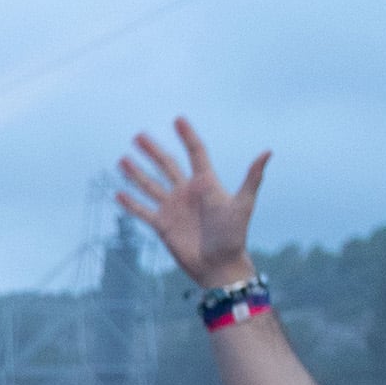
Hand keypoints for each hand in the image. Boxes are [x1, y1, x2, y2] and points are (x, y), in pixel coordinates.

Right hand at [115, 119, 267, 292]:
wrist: (220, 265)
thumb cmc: (234, 235)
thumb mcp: (243, 204)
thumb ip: (252, 178)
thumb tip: (267, 152)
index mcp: (206, 183)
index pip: (195, 153)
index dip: (187, 136)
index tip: (178, 119)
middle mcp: (187, 192)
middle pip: (167, 165)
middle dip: (153, 151)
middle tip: (138, 136)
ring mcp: (173, 208)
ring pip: (150, 185)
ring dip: (136, 173)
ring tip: (122, 160)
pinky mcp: (163, 225)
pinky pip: (143, 211)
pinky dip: (130, 204)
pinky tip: (118, 194)